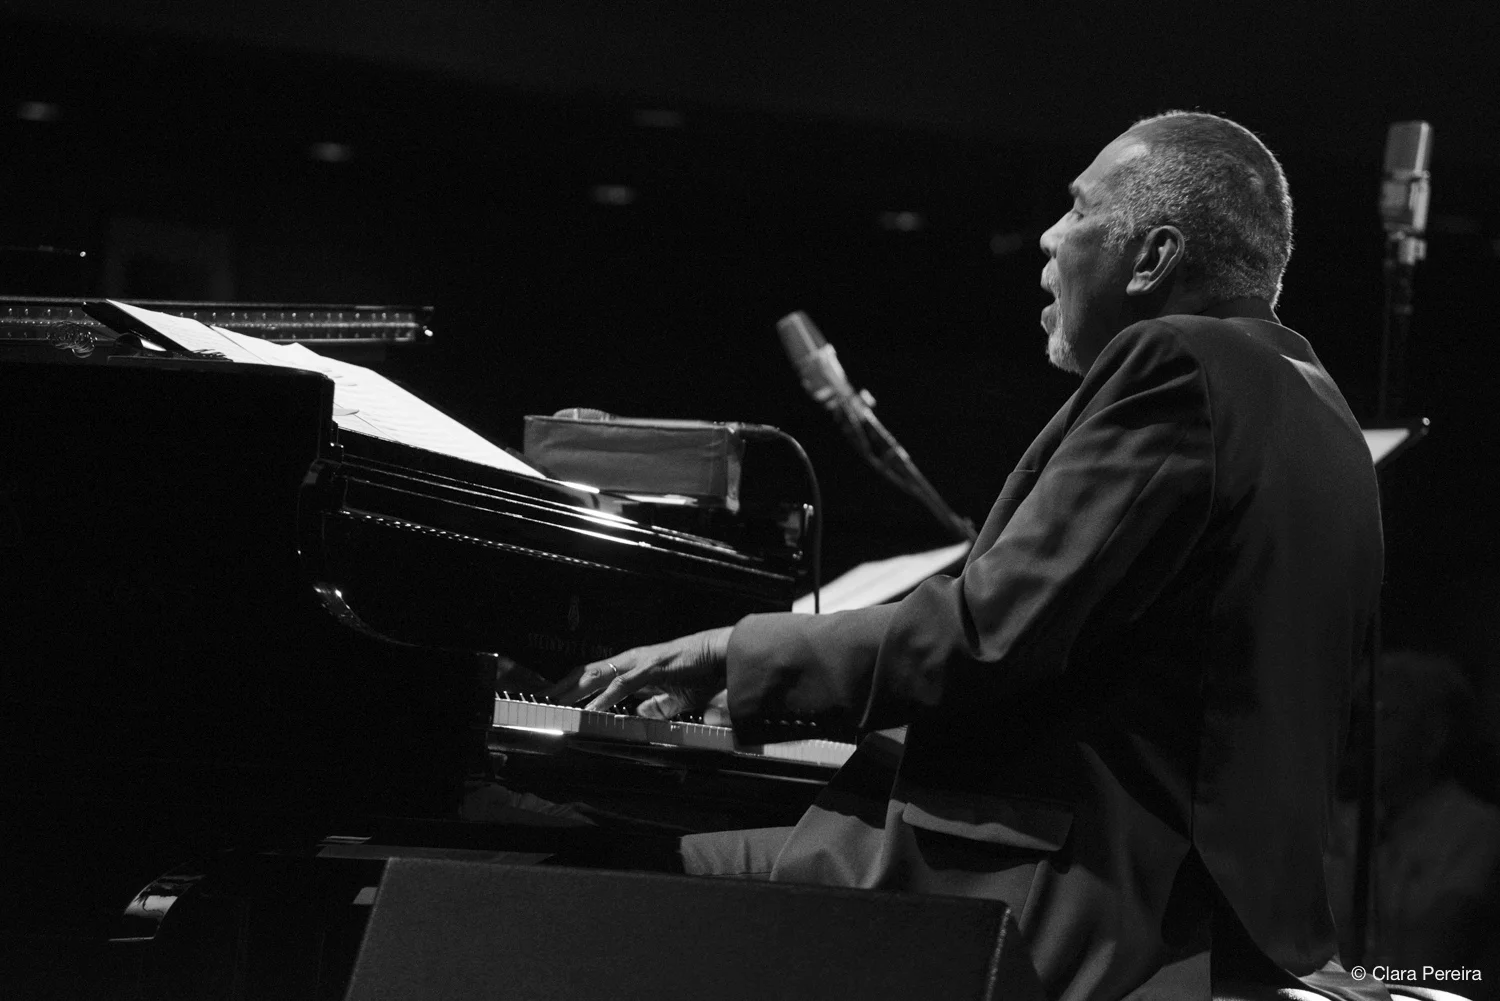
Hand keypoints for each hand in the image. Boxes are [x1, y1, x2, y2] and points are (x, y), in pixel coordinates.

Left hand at [543, 626, 733, 716]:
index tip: (554, 699)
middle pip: (586, 672)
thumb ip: (656, 706)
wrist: (720, 656)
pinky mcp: (651, 667)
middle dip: (562, 687)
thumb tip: (640, 715)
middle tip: (539, 700)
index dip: (573, 686)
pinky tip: (592, 709)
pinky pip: (623, 685)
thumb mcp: (673, 698)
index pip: (594, 675)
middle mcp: (630, 660)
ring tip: (555, 703)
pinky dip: (605, 698)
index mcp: (632, 667)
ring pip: (597, 675)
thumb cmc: (699, 672)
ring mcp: (639, 662)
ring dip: (574, 690)